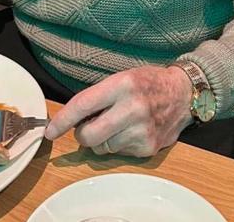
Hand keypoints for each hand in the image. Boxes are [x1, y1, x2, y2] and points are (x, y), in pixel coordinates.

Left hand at [44, 65, 193, 157]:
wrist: (184, 94)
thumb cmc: (148, 83)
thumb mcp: (122, 78)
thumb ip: (98, 96)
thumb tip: (72, 119)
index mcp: (122, 85)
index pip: (83, 105)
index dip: (62, 120)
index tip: (50, 131)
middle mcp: (132, 108)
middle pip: (89, 136)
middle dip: (82, 135)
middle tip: (88, 127)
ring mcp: (141, 130)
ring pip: (102, 148)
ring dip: (103, 140)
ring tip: (118, 124)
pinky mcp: (148, 147)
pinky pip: (119, 154)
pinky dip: (119, 145)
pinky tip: (132, 131)